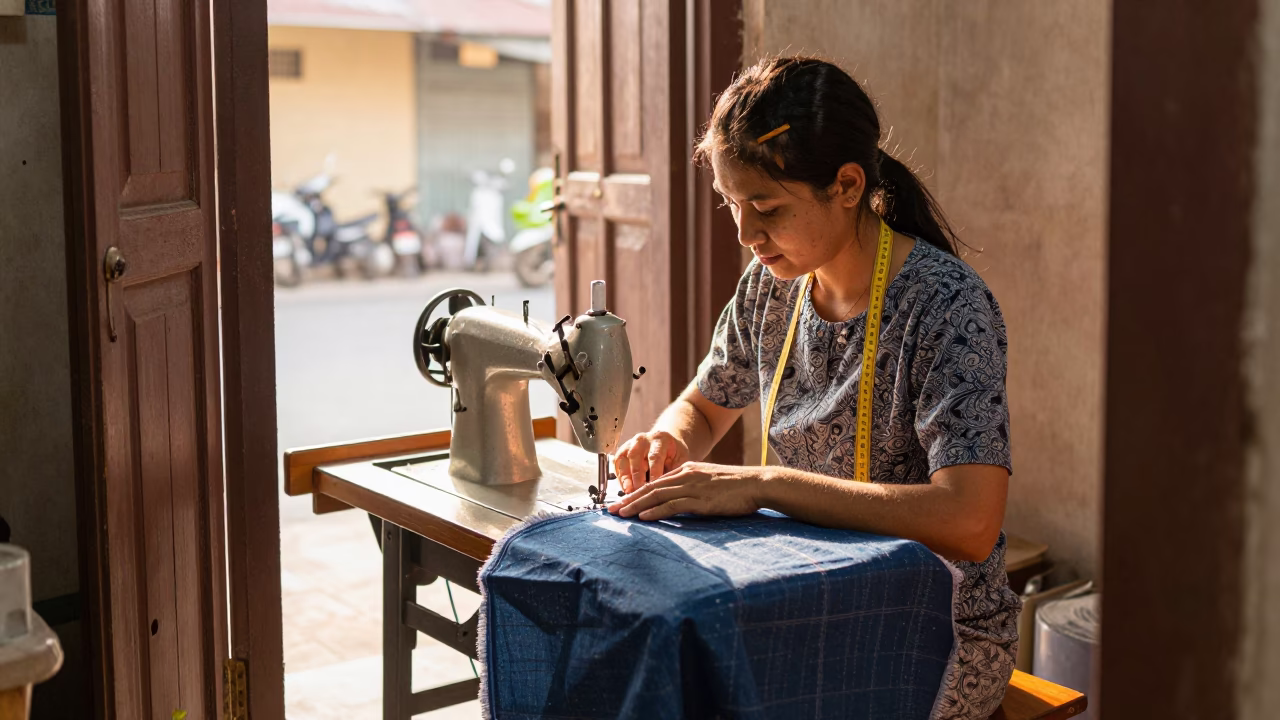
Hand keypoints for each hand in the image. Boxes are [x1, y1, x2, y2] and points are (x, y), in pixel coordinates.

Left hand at [608, 463, 765, 520]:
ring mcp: (692, 487)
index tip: (623, 502)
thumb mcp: (710, 482)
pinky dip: (656, 511)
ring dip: (636, 506)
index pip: (656, 482)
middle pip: (651, 488)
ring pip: (657, 496)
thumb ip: (693, 488)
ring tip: (621, 515)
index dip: (637, 492)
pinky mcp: (700, 500)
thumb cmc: (737, 486)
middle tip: (611, 510)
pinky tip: (643, 518)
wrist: (756, 483)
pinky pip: (672, 506)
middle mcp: (686, 476)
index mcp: (687, 470)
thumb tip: (679, 501)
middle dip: (629, 499)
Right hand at [613, 431, 690, 492]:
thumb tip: (671, 489)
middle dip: (636, 476)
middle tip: (639, 492)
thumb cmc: (674, 454)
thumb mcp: (680, 459)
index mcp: (660, 439)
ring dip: (625, 478)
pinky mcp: (622, 452)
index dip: (653, 473)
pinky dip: (620, 478)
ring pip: (623, 460)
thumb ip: (676, 472)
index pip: (655, 457)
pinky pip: (617, 465)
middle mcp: (642, 439)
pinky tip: (625, 490)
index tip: (654, 487)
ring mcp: (630, 444)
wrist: (665, 442)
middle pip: (636, 457)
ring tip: (628, 492)